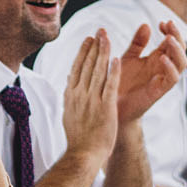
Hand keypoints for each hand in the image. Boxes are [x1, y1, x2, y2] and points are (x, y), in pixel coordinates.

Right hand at [58, 28, 121, 163]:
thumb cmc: (78, 138)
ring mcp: (91, 101)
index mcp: (71, 96)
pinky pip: (109, 86)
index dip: (83, 52)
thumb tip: (69, 83)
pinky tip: (117, 59)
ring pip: (97, 72)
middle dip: (94, 47)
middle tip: (100, 31)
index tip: (89, 39)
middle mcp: (79, 95)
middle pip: (87, 66)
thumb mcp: (69, 114)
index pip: (77, 68)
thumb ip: (70, 97)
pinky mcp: (104, 107)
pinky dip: (113, 71)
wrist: (83, 155)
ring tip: (108, 38)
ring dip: (103, 53)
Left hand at [118, 20, 186, 122]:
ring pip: (181, 63)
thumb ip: (137, 43)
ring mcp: (163, 79)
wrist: (111, 105)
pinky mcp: (159, 91)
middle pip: (180, 49)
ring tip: (168, 38)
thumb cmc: (120, 81)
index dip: (170, 31)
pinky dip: (170, 68)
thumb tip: (146, 24)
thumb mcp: (128, 58)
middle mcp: (163, 68)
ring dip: (177, 50)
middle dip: (177, 35)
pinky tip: (162, 57)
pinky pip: (172, 79)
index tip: (162, 22)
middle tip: (168, 24)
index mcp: (157, 58)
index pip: (172, 41)